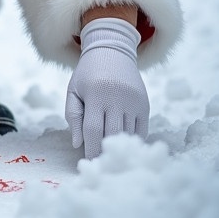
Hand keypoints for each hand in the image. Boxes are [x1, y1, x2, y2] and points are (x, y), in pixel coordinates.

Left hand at [65, 17, 148, 158]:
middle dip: (104, 153)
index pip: (93, 130)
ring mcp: (133, 101)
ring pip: (127, 134)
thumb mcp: (74, 89)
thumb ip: (73, 115)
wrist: (112, 51)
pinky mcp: (145, 104)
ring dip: (118, 148)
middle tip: (100, 166)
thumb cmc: (87, 73)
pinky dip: (132, 140)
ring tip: (110, 158)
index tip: (88, 164)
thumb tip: (78, 144)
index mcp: (96, 94)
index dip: (90, 150)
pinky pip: (140, 130)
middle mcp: (117, 97)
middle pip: (112, 135)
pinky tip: (123, 146)